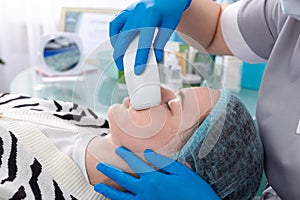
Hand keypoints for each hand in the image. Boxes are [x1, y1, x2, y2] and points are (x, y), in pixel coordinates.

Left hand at [94, 146, 219, 199]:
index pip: (135, 164)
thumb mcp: (182, 172)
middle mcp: (145, 192)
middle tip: (100, 167)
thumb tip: (147, 153)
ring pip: (122, 197)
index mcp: (154, 179)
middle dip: (110, 172)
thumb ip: (163, 162)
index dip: (125, 155)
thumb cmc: (194, 191)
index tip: (118, 150)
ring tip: (98, 187)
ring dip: (109, 191)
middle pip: (123, 180)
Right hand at [110, 0, 191, 74]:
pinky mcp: (128, 9)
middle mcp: (138, 12)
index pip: (143, 43)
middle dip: (120, 54)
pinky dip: (115, 32)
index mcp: (150, 16)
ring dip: (115, 42)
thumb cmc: (171, 8)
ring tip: (118, 53)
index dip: (139, 58)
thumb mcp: (169, 27)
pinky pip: (116, 21)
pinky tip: (119, 40)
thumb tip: (156, 58)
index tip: (137, 70)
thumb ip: (160, 43)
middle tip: (121, 66)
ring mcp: (131, 9)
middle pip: (124, 37)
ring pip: (116, 27)